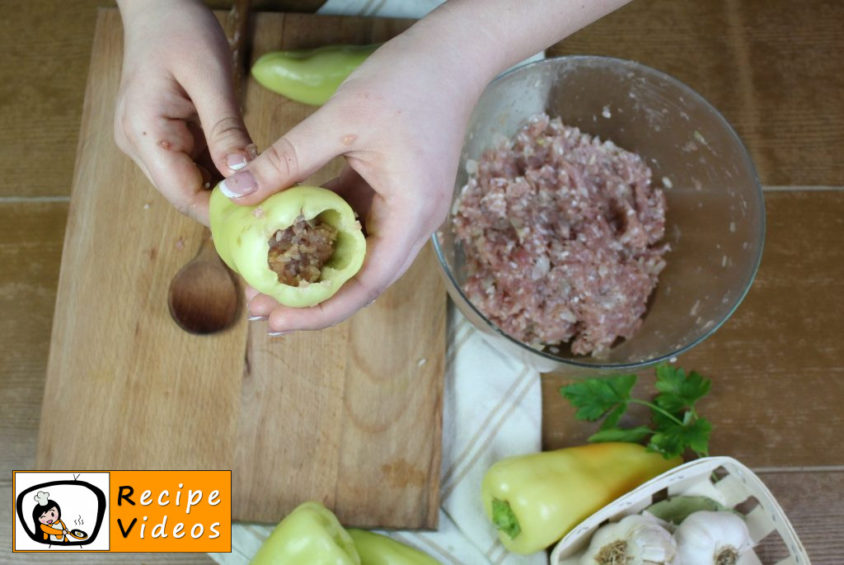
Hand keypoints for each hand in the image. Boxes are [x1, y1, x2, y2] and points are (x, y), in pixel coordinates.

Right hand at [114, 0, 253, 224]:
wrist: (159, 4)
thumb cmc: (180, 29)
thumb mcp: (211, 78)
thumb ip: (225, 129)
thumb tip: (242, 177)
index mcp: (144, 133)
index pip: (182, 194)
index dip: (220, 213)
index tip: (260, 221)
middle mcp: (140, 144)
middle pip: (186, 193)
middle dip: (228, 203)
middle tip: (275, 209)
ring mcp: (151, 141)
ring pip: (193, 182)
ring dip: (229, 188)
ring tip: (271, 192)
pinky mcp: (166, 136)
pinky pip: (196, 163)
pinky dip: (223, 170)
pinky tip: (254, 170)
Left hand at [222, 30, 492, 331]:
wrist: (453, 53)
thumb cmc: (410, 81)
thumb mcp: (340, 120)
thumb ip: (286, 160)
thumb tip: (235, 193)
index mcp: (411, 214)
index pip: (367, 284)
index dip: (321, 309)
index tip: (278, 322)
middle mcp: (414, 222)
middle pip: (363, 278)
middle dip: (313, 298)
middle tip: (262, 307)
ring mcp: (406, 208)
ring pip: (358, 254)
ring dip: (316, 266)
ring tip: (268, 277)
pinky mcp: (394, 192)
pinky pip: (356, 223)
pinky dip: (323, 232)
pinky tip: (288, 233)